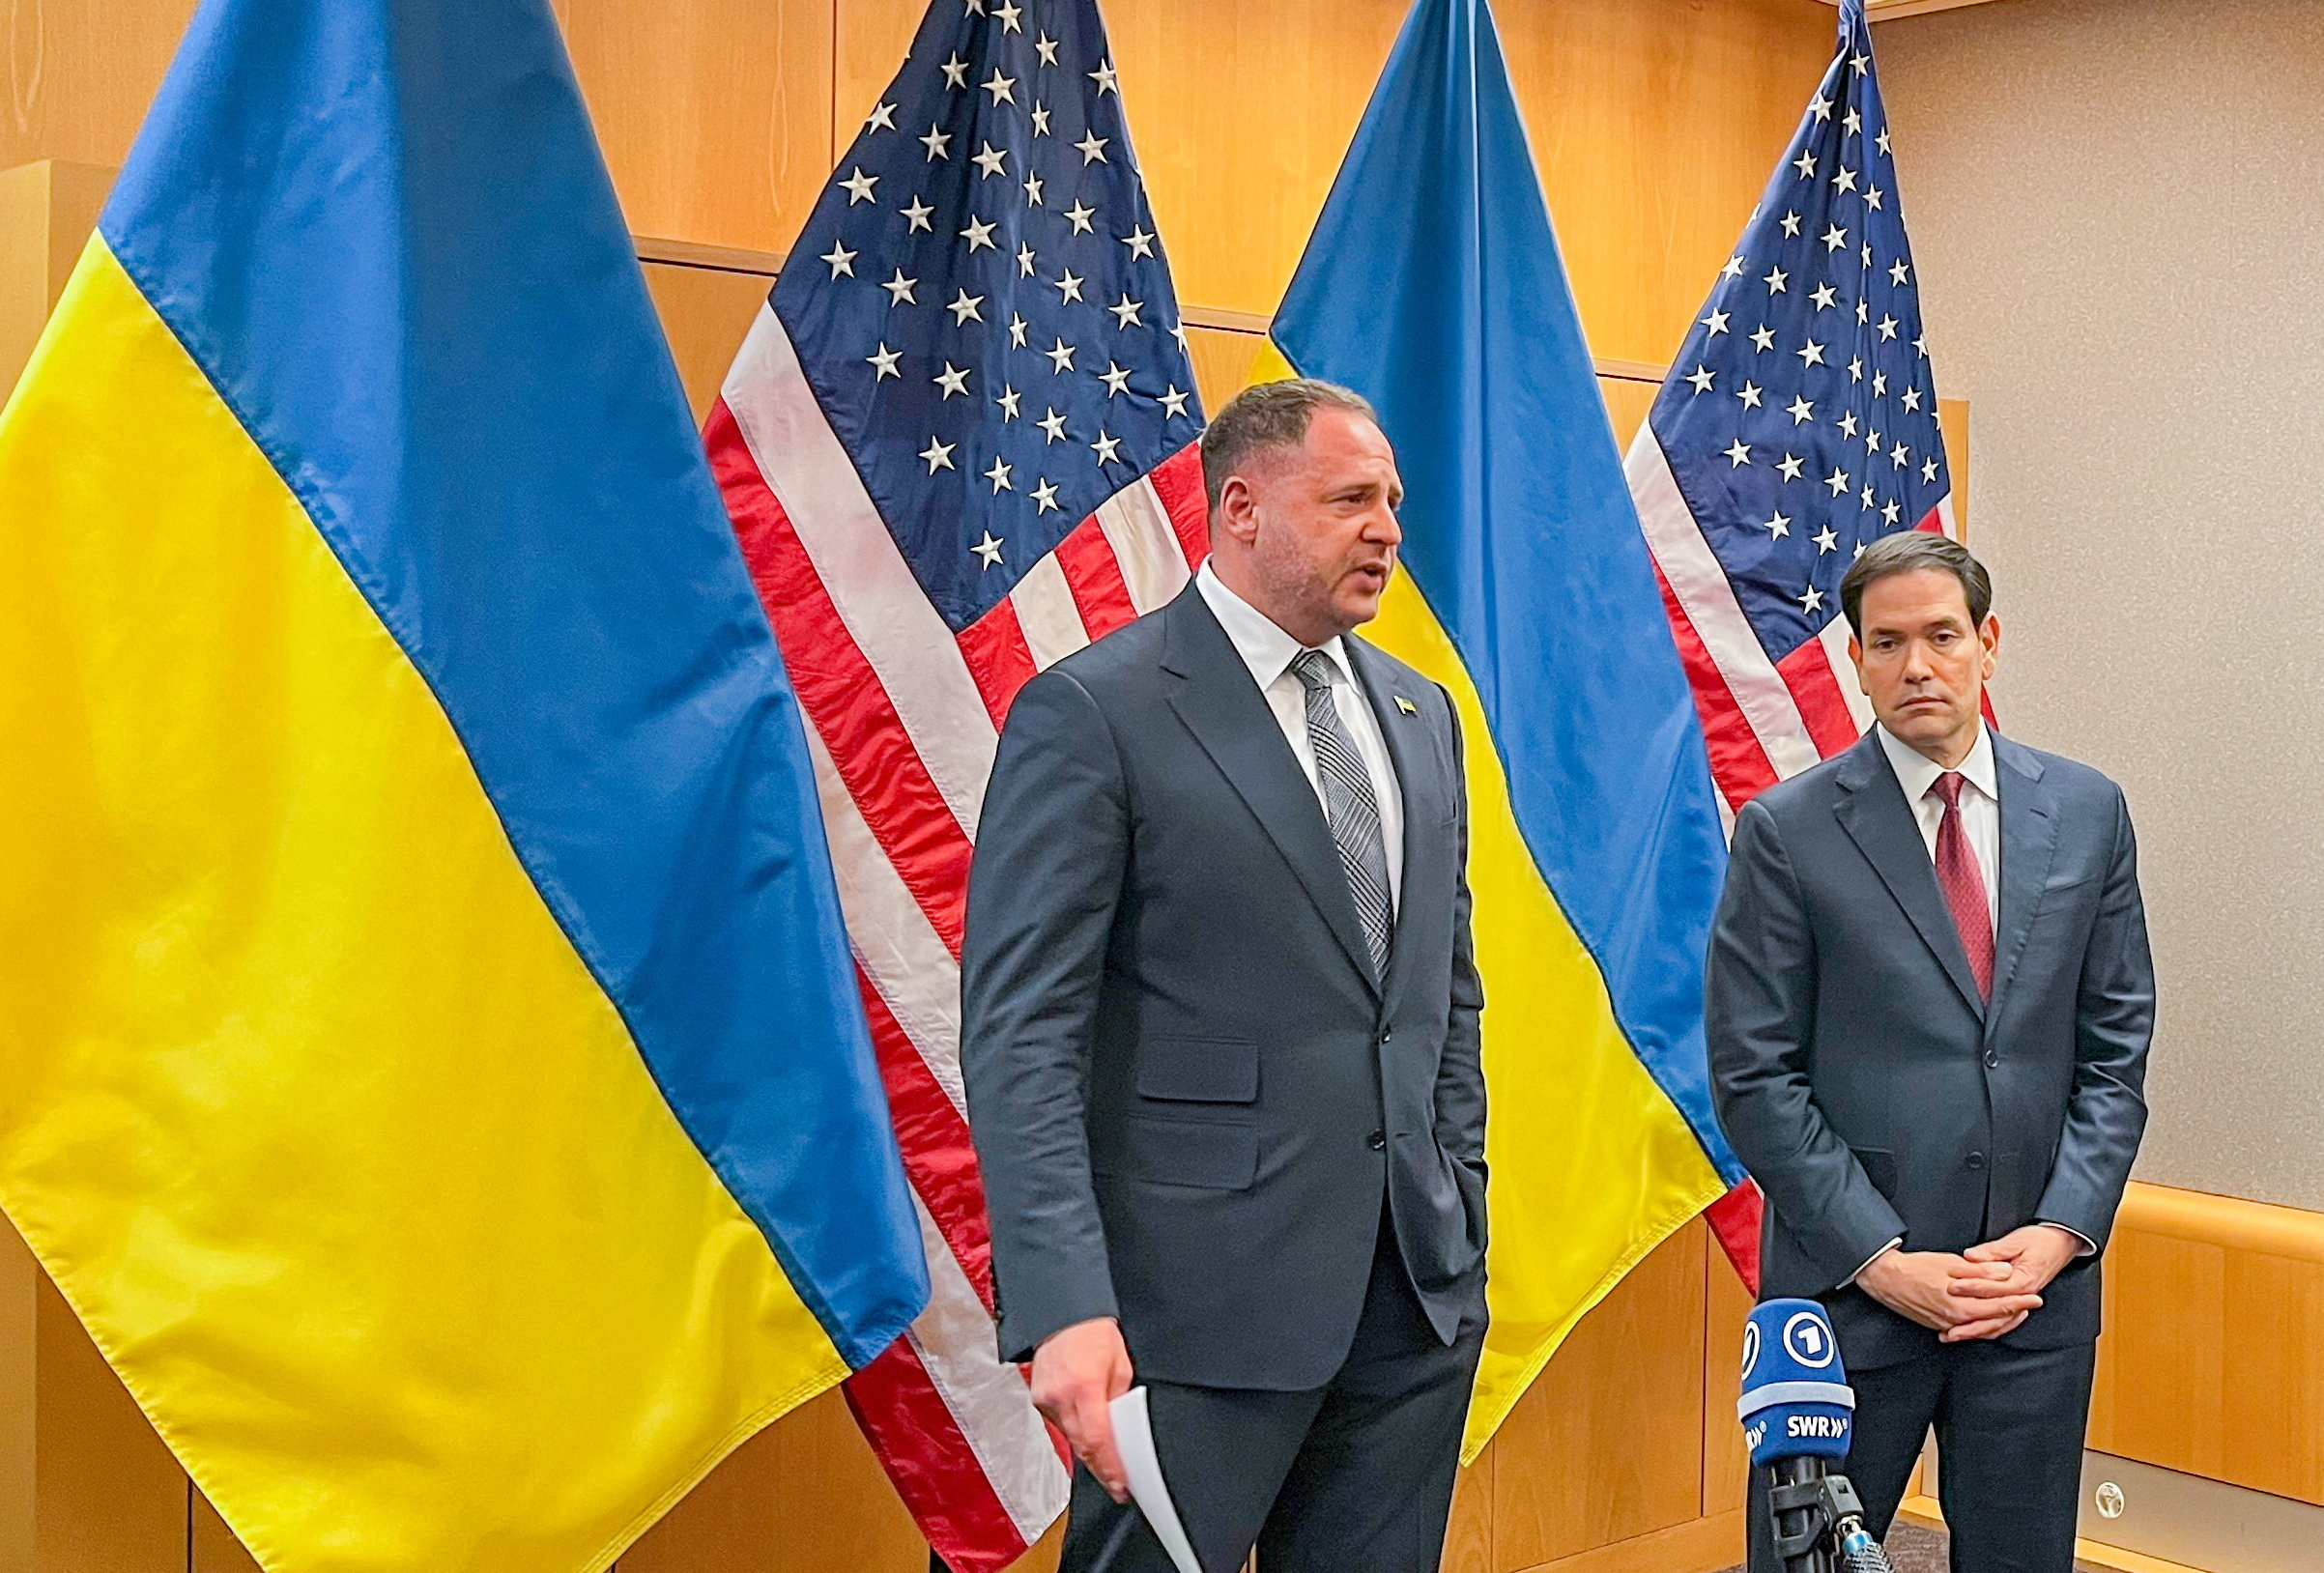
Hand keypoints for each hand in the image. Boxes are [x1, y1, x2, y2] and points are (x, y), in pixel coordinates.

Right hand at [1029, 1317, 1135, 1502]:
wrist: (1062, 1314)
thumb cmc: (1093, 1332)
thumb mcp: (1120, 1367)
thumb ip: (1118, 1402)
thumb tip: (1119, 1430)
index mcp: (1084, 1387)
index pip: (1098, 1440)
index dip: (1110, 1468)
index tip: (1120, 1485)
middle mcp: (1060, 1396)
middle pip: (1082, 1447)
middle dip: (1101, 1468)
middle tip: (1117, 1483)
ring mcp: (1045, 1399)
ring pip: (1070, 1438)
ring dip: (1088, 1451)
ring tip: (1106, 1459)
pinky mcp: (1038, 1399)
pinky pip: (1060, 1425)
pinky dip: (1075, 1433)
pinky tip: (1086, 1434)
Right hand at [1857, 1249, 2041, 1338]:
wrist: (1886, 1279)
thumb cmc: (1915, 1269)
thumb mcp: (1951, 1264)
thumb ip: (1981, 1271)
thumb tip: (2005, 1273)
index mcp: (1962, 1306)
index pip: (2001, 1306)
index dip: (2021, 1301)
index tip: (2036, 1297)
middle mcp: (1957, 1321)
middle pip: (1995, 1321)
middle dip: (2016, 1312)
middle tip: (2032, 1304)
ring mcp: (1947, 1325)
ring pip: (1983, 1328)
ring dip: (2001, 1320)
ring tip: (2015, 1311)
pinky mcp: (1938, 1325)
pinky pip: (1968, 1329)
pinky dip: (1983, 1324)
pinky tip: (1988, 1318)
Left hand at [1948, 1226, 2081, 1339]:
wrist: (2062, 1244)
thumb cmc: (2039, 1241)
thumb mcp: (2016, 1241)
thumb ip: (1992, 1251)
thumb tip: (1971, 1256)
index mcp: (2023, 1280)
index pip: (1993, 1289)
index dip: (1971, 1288)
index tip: (1951, 1287)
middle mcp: (2024, 1295)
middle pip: (1995, 1314)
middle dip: (1970, 1321)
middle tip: (1947, 1325)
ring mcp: (2022, 1301)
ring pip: (1998, 1323)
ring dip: (1976, 1330)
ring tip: (1953, 1335)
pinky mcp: (2019, 1302)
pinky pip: (2003, 1321)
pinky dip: (1986, 1328)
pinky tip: (1970, 1331)